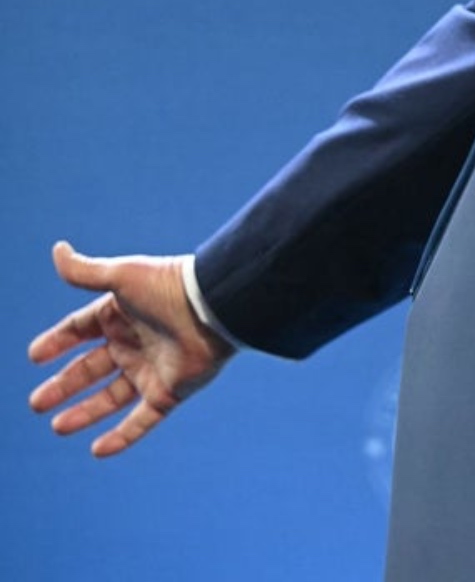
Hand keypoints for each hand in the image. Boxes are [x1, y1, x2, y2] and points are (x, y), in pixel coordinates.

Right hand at [27, 241, 234, 456]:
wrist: (214, 308)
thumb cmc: (167, 288)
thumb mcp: (120, 277)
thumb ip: (84, 271)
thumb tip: (57, 250)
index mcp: (121, 315)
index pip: (81, 330)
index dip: (57, 342)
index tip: (34, 356)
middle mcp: (135, 343)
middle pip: (91, 368)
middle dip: (64, 385)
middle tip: (36, 403)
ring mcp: (152, 369)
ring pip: (112, 397)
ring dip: (85, 412)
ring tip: (57, 426)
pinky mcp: (170, 391)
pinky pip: (143, 420)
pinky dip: (122, 437)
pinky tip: (97, 450)